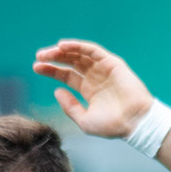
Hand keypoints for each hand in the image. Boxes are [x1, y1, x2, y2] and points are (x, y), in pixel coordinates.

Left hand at [33, 39, 153, 138]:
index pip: (66, 76)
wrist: (134, 122)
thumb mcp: (84, 120)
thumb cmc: (111, 126)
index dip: (51, 70)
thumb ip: (70, 106)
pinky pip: (92, 50)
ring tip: (47, 52)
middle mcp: (94, 77)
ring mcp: (103, 69)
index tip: (36, 67)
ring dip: (63, 51)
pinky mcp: (111, 62)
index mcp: (87, 90)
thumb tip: (57, 91)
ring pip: (79, 54)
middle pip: (70, 62)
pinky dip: (77, 46)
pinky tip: (62, 46)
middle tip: (38, 56)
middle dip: (54, 58)